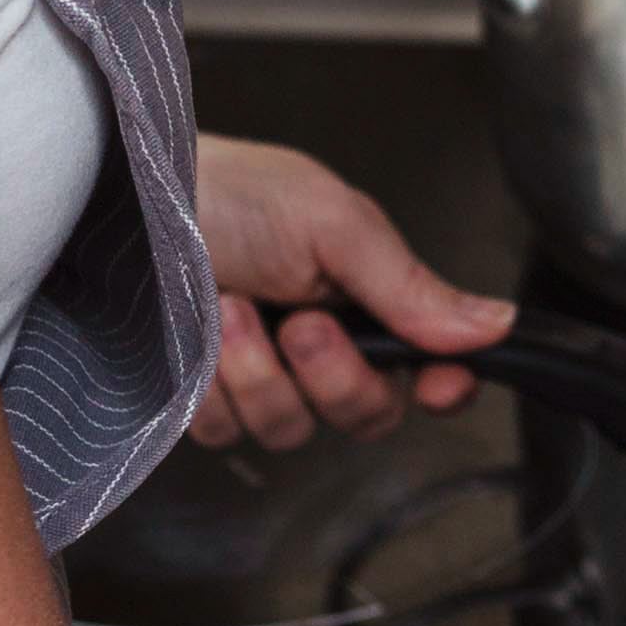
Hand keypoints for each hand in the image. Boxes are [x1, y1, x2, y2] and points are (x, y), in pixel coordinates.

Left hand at [188, 133, 510, 450]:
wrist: (127, 202)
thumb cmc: (232, 192)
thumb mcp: (334, 225)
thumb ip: (411, 287)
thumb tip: (497, 325)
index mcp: (368, 300)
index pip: (431, 367)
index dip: (445, 388)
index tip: (439, 385)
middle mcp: (322, 346)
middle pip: (366, 414)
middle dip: (334, 375)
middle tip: (303, 325)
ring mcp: (262, 377)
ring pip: (291, 430)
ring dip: (259, 373)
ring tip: (229, 309)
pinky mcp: (204, 400)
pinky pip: (225, 433)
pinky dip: (211, 387)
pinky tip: (196, 336)